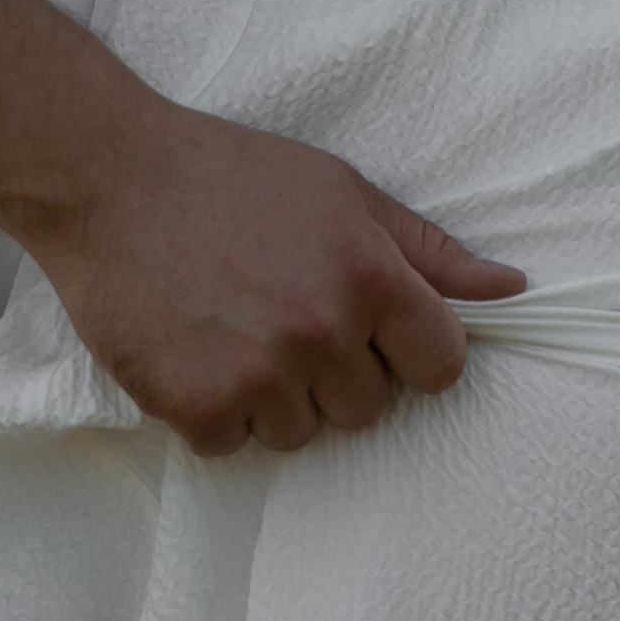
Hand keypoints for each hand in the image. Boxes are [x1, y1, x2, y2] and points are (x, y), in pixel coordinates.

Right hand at [30, 98, 524, 454]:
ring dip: (274, 395)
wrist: (106, 175)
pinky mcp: (196, 407)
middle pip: (370, 408)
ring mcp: (257, 375)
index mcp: (367, 274)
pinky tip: (195, 348)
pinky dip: (216, 410)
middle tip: (281, 310)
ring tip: (233, 325)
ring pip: (302, 433)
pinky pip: (235, 446)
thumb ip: (427, 249)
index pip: (442, 367)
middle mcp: (320, 331)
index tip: (371, 329)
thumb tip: (513, 289)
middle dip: (335, 371)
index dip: (410, 350)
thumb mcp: (339, 190)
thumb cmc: (227, 174)